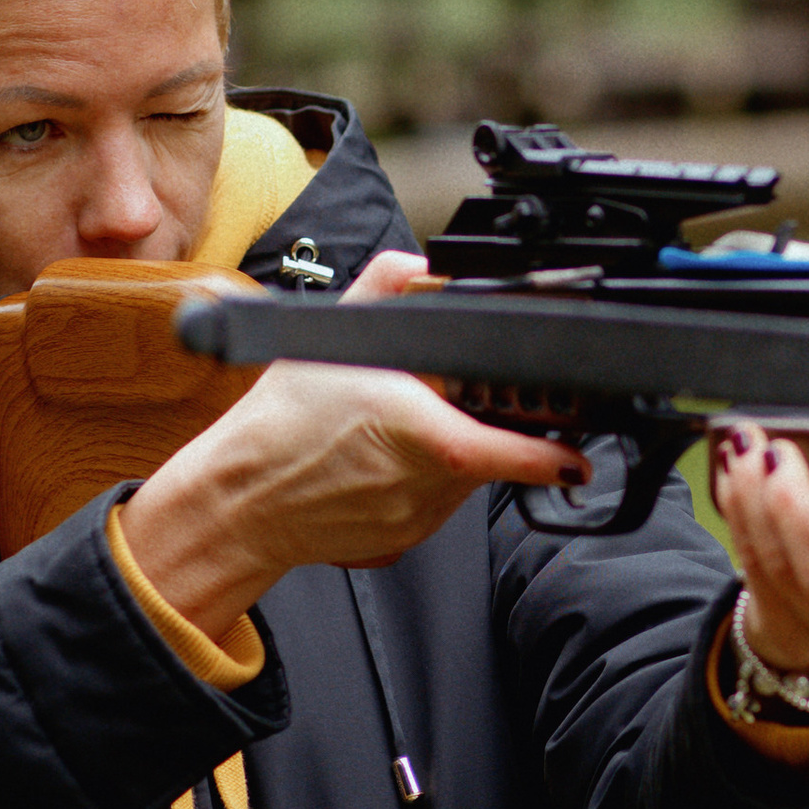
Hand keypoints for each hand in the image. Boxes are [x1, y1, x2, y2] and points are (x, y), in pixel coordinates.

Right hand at [121, 250, 574, 640]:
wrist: (237, 503)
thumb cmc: (278, 426)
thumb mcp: (331, 334)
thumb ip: (390, 285)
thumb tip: (429, 265)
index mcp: (425, 436)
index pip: (515, 453)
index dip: (551, 454)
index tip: (571, 450)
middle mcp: (428, 485)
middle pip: (492, 457)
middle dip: (486, 429)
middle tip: (452, 402)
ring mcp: (417, 521)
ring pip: (464, 483)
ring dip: (452, 453)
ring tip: (398, 427)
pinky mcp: (401, 542)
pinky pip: (431, 506)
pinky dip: (419, 482)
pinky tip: (378, 461)